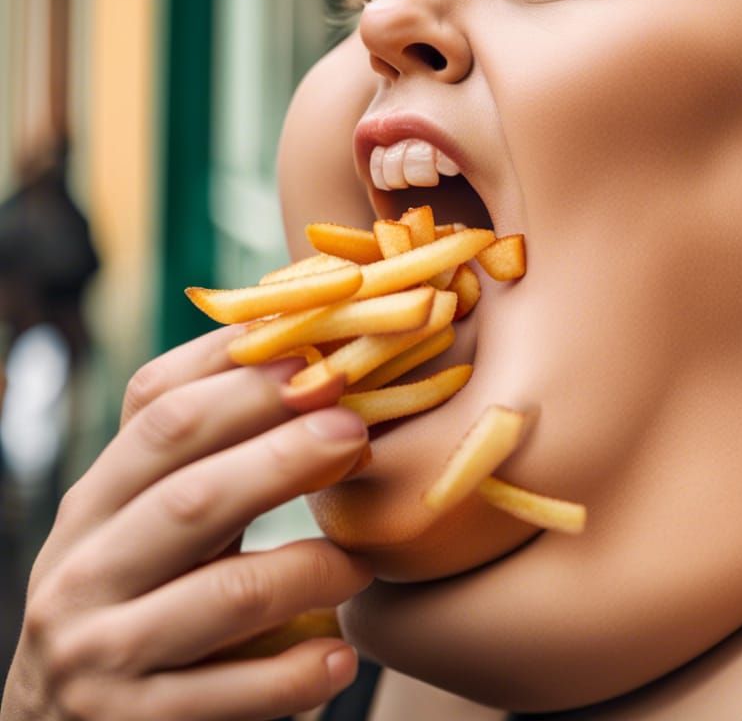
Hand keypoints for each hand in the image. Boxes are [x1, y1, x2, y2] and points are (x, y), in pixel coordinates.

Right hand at [1, 327, 371, 720]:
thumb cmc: (137, 597)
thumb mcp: (147, 518)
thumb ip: (207, 452)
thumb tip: (304, 351)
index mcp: (93, 503)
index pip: (157, 414)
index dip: (242, 380)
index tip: (315, 355)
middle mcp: (83, 572)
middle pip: (193, 495)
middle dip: (282, 456)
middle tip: (355, 432)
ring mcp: (101, 655)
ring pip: (227, 595)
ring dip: (310, 568)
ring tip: (362, 564)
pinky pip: (234, 696)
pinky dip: (297, 674)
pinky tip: (340, 657)